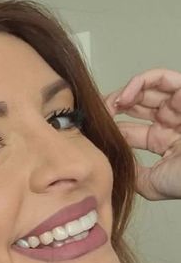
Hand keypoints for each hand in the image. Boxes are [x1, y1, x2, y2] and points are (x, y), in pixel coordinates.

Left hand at [103, 69, 180, 199]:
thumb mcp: (152, 184)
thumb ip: (132, 174)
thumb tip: (112, 167)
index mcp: (164, 142)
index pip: (130, 130)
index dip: (110, 126)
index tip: (91, 128)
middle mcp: (172, 123)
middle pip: (136, 106)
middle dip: (113, 106)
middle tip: (97, 112)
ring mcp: (180, 108)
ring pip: (146, 89)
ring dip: (123, 93)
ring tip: (110, 105)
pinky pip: (162, 78)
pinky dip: (139, 82)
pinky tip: (125, 98)